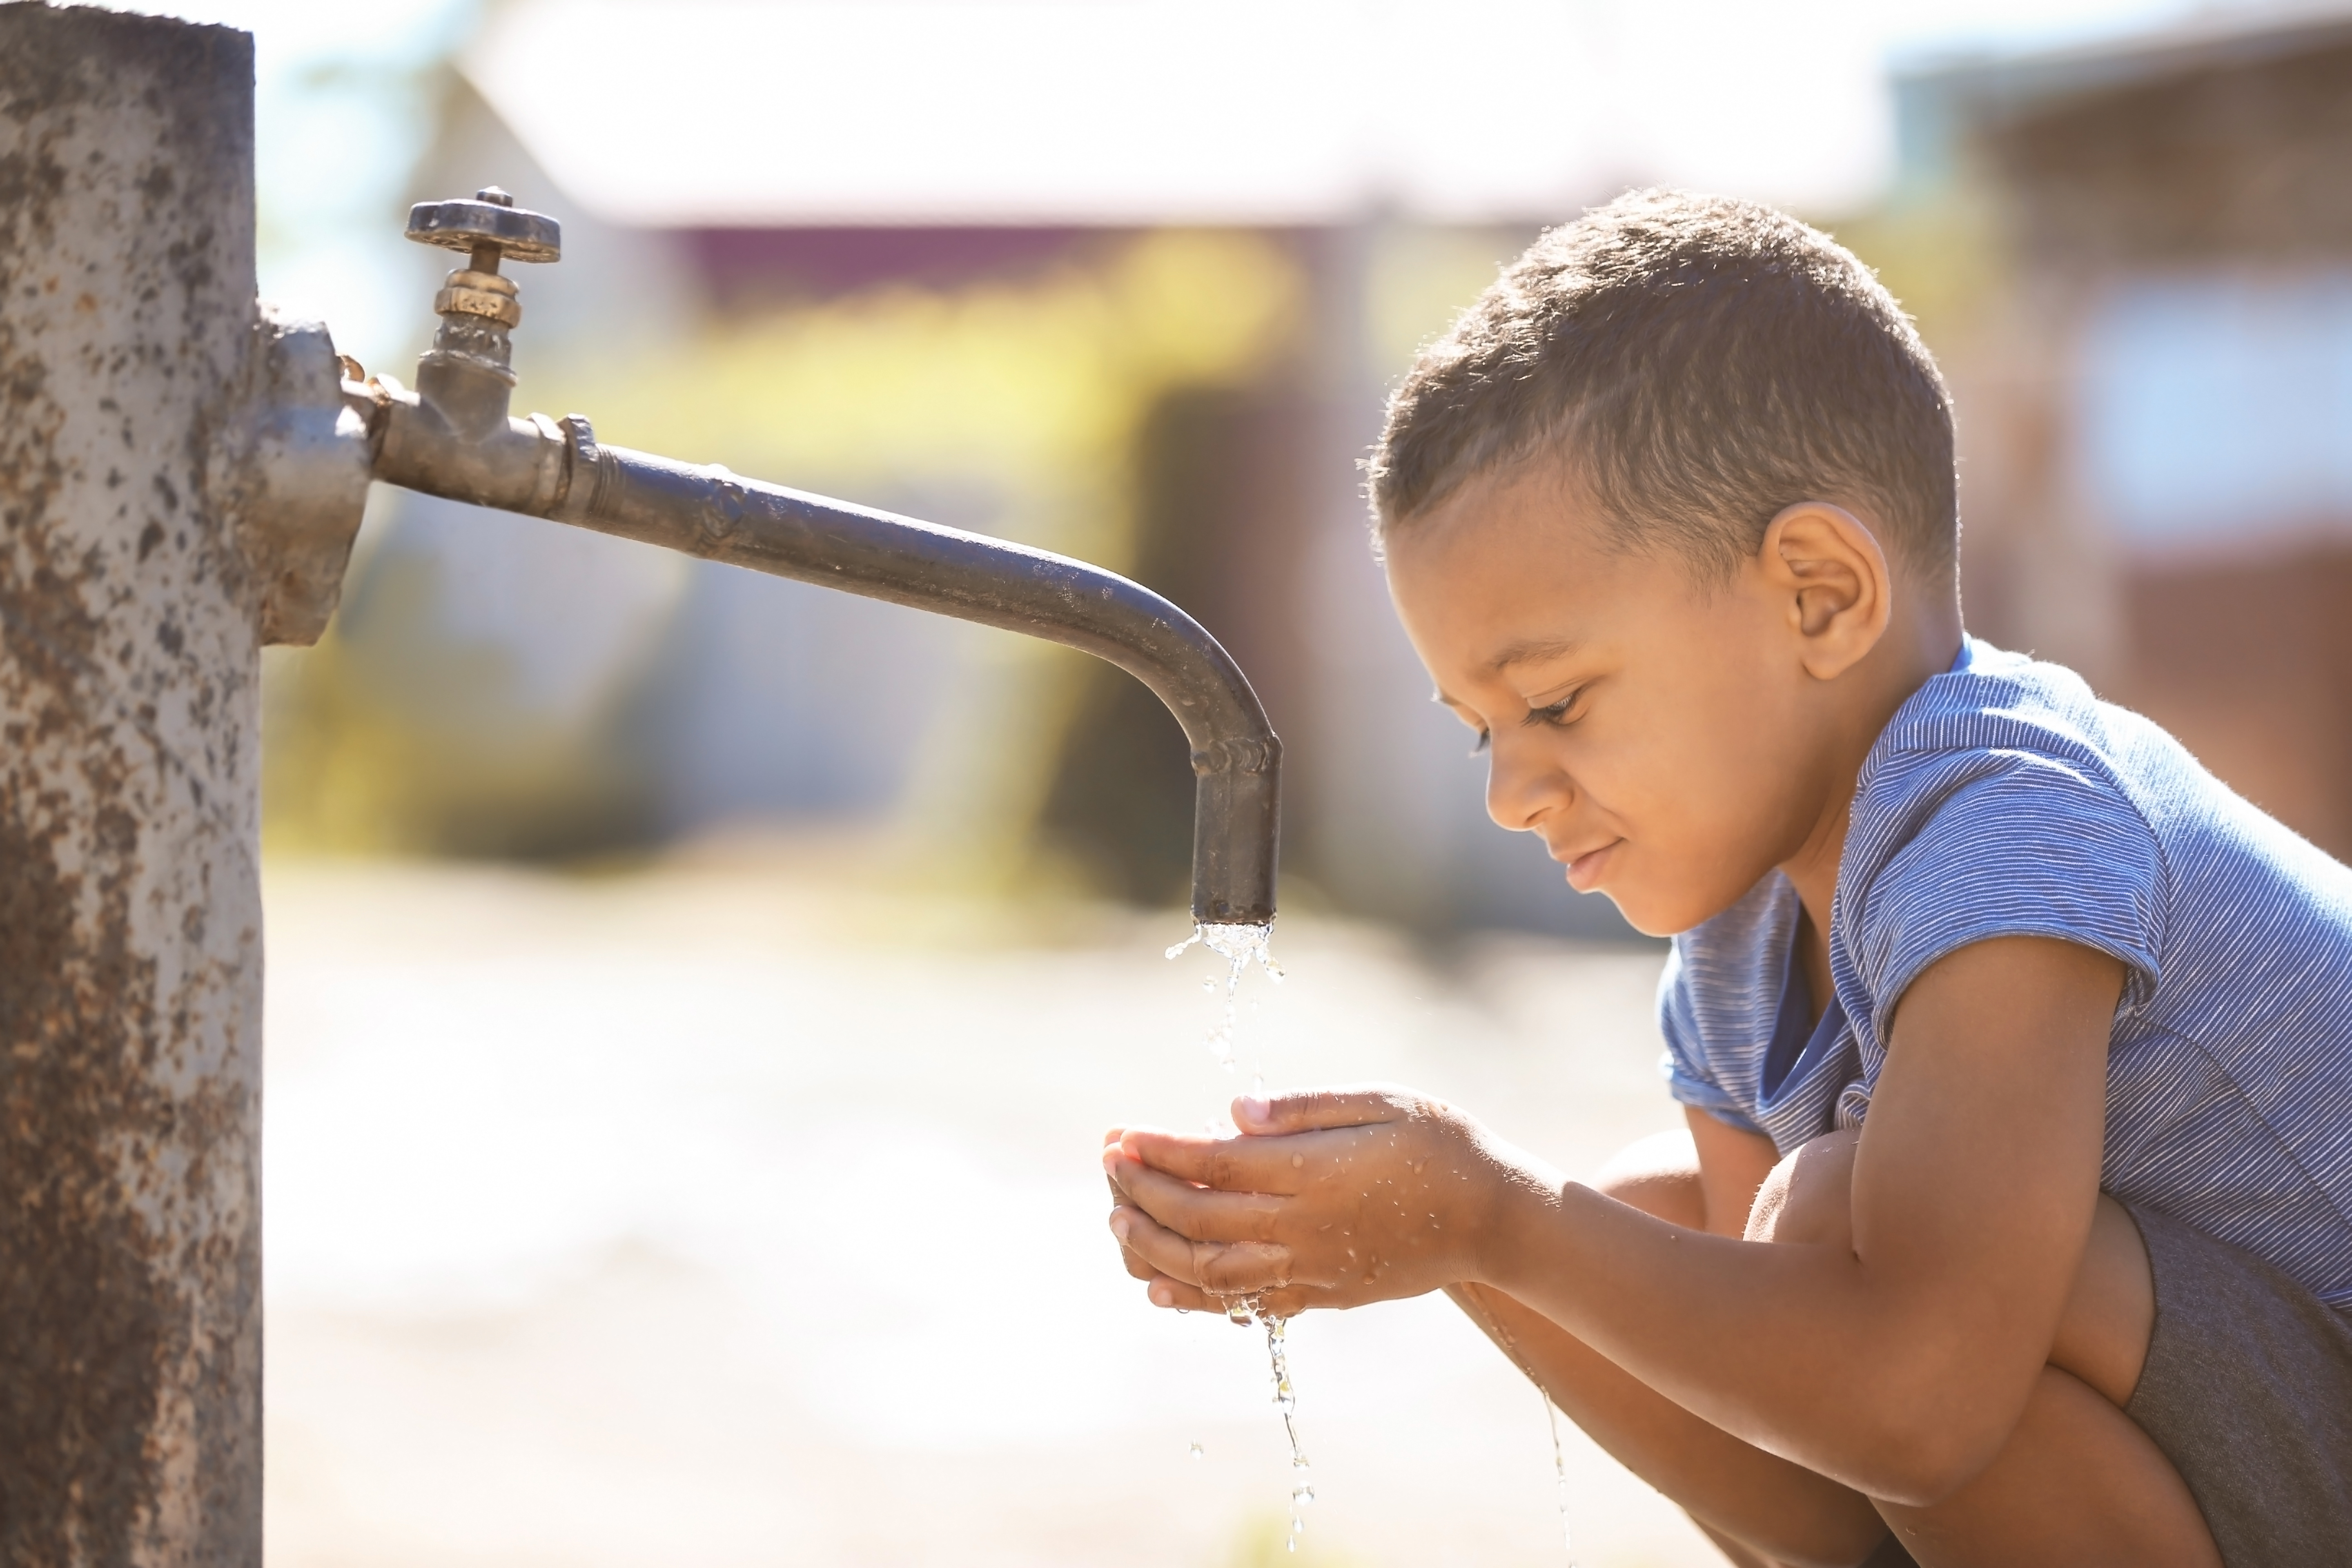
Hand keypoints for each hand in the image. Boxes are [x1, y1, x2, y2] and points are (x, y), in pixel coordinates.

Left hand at [1102, 1085, 1530, 1316]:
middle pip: (1198, 1219)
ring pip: (1209, 1271)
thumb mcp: (1383, 1102)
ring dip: (1154, 1246)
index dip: (1157, 1151)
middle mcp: (1304, 1227)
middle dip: (1141, 1192)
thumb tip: (1233, 1111)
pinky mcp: (1323, 1294)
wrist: (1496, 1219)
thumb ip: (1306, 1107)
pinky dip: (1195, 1299)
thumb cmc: (1441, 1145)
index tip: (1118, 1135)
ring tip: (1116, 1220)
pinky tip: (1160, 1289)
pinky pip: (1245, 1304)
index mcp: (1314, 1171)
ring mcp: (1311, 1268)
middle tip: (1108, 1165)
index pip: (1212, 1163)